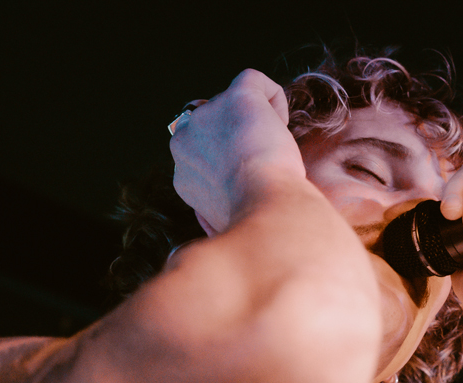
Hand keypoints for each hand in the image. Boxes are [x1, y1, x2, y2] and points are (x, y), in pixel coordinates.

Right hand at [169, 69, 304, 233]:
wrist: (268, 212)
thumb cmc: (257, 223)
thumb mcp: (225, 221)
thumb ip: (214, 207)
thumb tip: (211, 221)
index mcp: (182, 174)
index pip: (205, 149)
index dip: (233, 159)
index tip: (249, 181)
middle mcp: (184, 141)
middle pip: (216, 123)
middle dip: (240, 137)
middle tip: (260, 166)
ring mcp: (206, 115)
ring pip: (235, 105)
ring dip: (259, 124)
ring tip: (270, 153)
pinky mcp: (235, 96)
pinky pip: (255, 81)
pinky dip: (274, 100)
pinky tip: (280, 128)